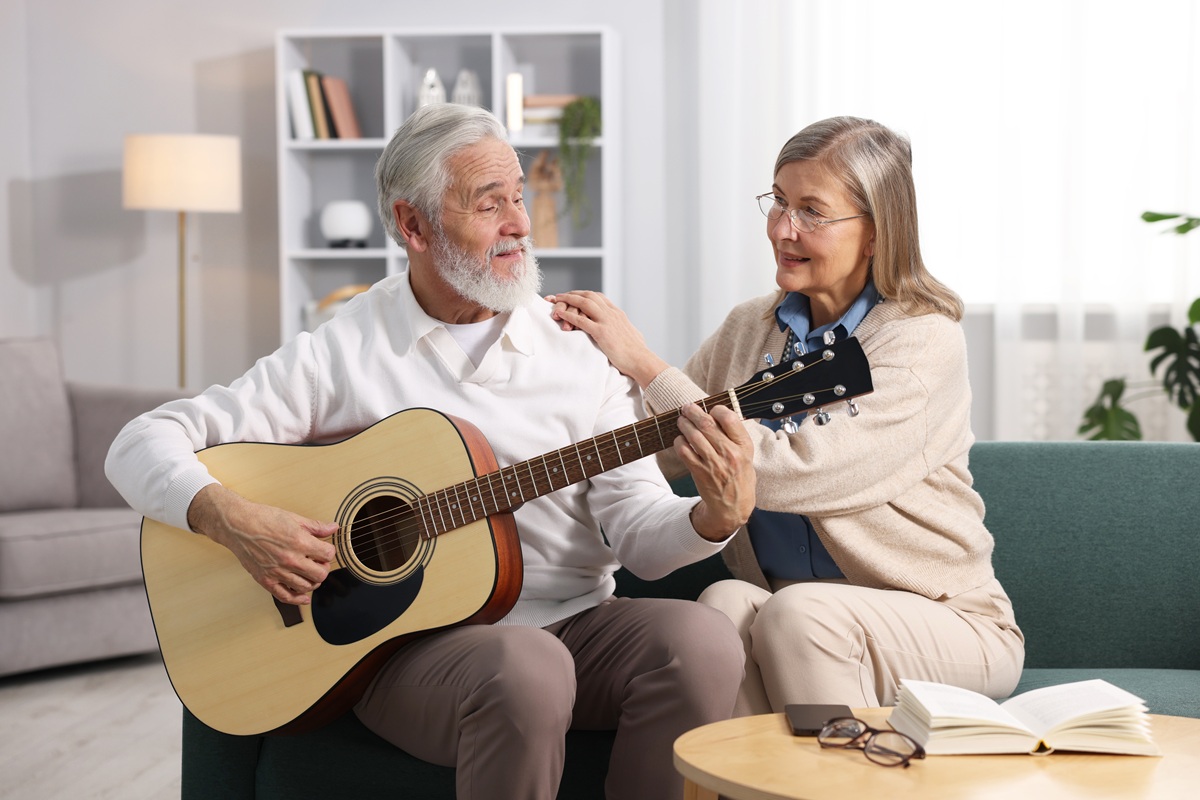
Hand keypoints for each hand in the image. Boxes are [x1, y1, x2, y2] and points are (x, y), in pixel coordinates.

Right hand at [187, 484, 337, 605]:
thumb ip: (315, 526)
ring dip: (312, 582)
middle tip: (318, 562)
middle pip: (320, 574)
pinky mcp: (266, 580)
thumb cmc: (263, 518)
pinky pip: (285, 597)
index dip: (329, 552)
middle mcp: (290, 560)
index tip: (325, 549)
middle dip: (323, 568)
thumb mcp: (293, 518)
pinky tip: (304, 597)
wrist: (237, 525)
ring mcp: (278, 572)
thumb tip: (333, 528)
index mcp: (300, 542)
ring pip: (306, 587)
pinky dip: (298, 599)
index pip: (328, 555)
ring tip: (310, 574)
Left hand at [546, 290, 669, 387]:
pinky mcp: (602, 332)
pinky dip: (569, 315)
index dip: (583, 294)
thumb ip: (624, 328)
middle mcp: (611, 313)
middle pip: (589, 295)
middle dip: (572, 294)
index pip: (598, 296)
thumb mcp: (631, 333)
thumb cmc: (637, 352)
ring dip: (568, 300)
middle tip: (559, 295)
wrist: (641, 360)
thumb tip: (626, 329)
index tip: (572, 295)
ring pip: (584, 303)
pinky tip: (560, 314)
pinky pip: (582, 320)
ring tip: (555, 301)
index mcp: (617, 313)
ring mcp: (607, 321)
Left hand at [674, 403, 755, 541]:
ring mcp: (714, 463)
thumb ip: (735, 437)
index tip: (710, 409)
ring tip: (681, 420)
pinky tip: (681, 440)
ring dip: (684, 424)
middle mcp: (730, 454)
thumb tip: (716, 414)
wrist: (733, 506)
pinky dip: (679, 442)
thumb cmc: (740, 477)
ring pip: (693, 435)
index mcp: (744, 446)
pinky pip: (684, 451)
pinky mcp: (699, 472)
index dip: (716, 409)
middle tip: (687, 408)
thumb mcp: (747, 455)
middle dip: (693, 412)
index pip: (729, 418)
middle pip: (707, 424)